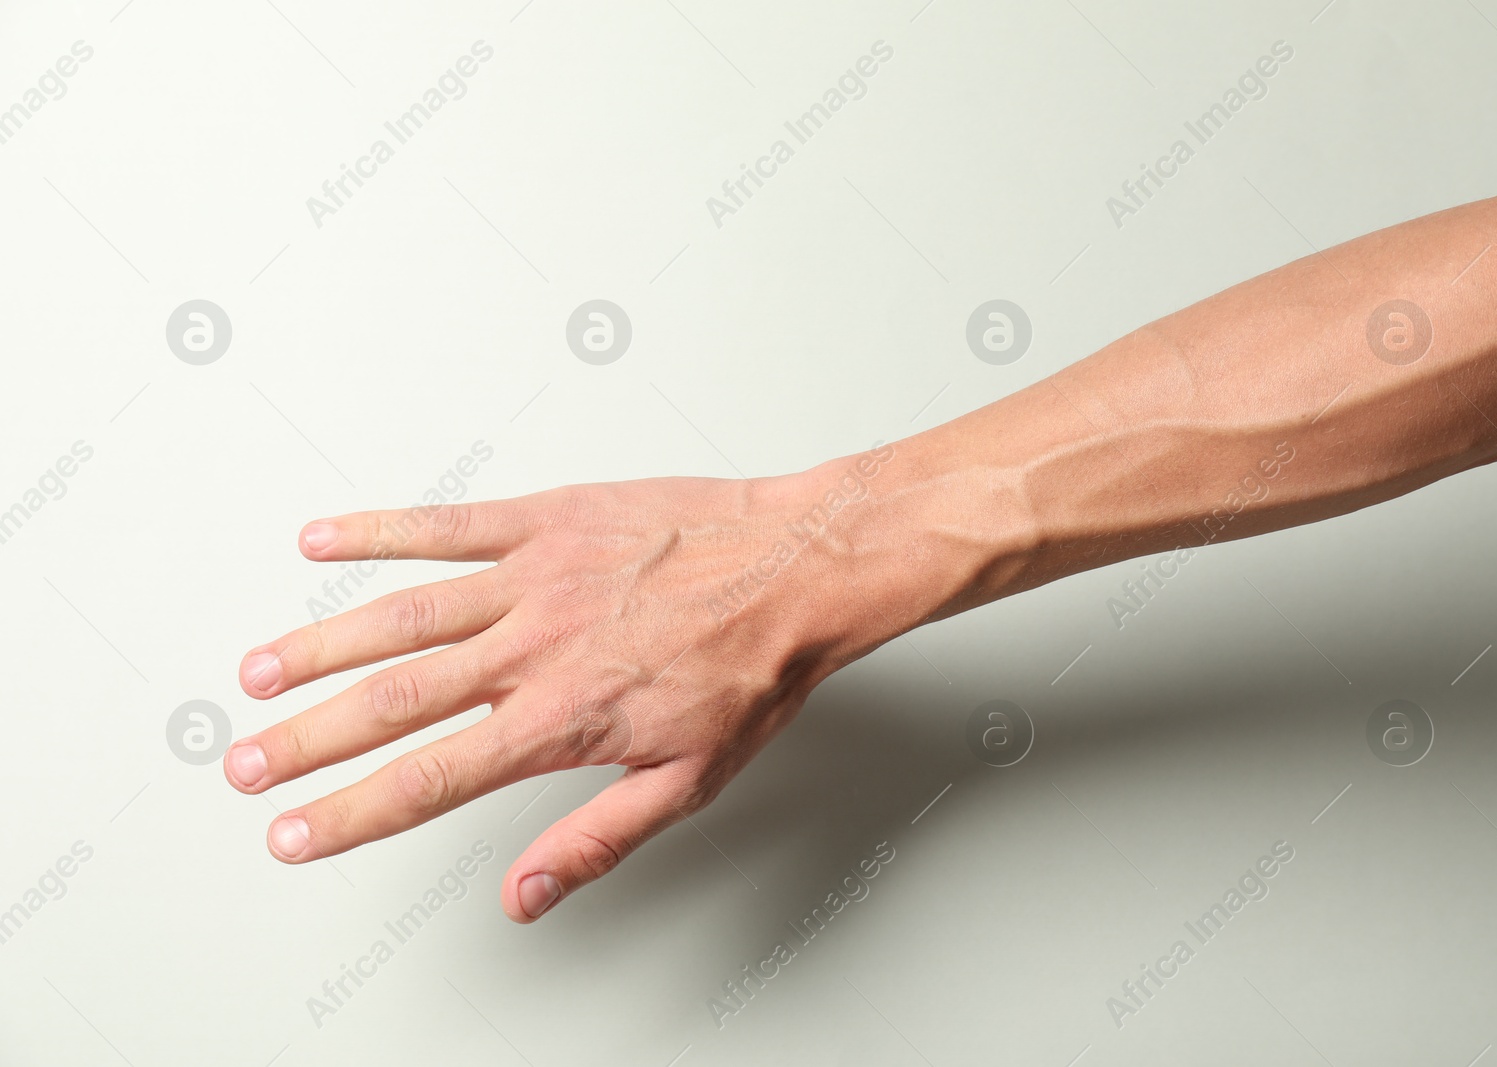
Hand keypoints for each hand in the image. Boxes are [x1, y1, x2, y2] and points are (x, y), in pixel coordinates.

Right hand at [225, 451, 898, 921]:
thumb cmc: (752, 669)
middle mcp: (533, 650)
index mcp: (561, 720)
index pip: (430, 781)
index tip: (294, 832)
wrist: (800, 567)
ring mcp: (535, 578)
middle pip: (393, 703)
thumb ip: (595, 839)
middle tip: (246, 762)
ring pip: (404, 616)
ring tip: (260, 672)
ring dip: (321, 646)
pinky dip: (380, 530)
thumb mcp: (687, 780)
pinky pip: (448, 525)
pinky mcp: (549, 519)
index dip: (350, 813)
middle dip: (308, 739)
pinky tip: (324, 539)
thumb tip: (523, 898)